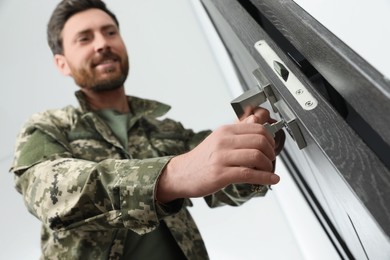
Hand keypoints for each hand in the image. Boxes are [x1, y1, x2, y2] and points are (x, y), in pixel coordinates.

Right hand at [156, 109, 279, 202]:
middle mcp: (223, 141)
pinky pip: (249, 174)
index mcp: (225, 131)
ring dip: (268, 166)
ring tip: (268, 171)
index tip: (272, 146)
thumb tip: (256, 119)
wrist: (181, 173)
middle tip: (271, 160)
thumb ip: (238, 130)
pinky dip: (265, 178)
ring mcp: (221, 158)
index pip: (257, 127)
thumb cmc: (202, 158)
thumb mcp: (218, 139)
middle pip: (260, 141)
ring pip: (256, 157)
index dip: (270, 138)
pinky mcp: (220, 174)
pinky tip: (271, 180)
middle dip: (271, 152)